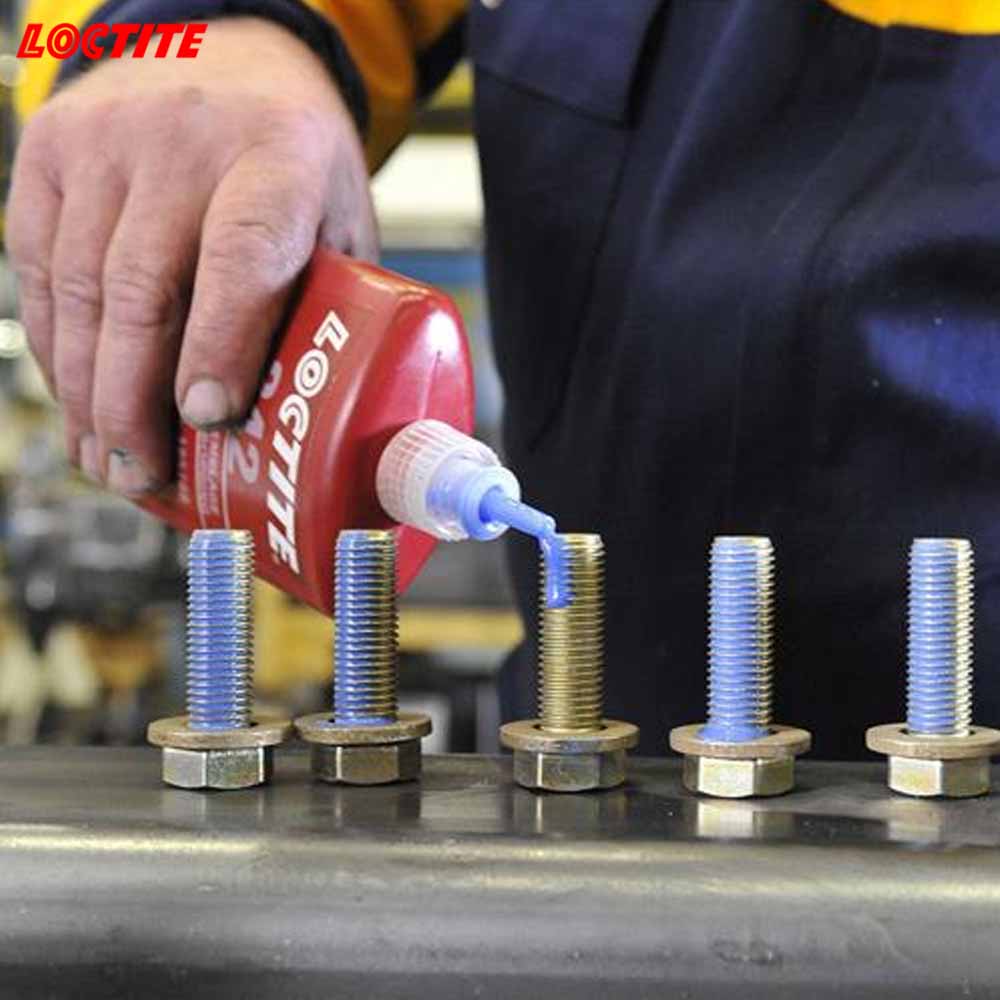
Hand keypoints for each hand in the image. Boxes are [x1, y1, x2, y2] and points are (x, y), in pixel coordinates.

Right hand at [6, 17, 376, 493]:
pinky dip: (58, 350)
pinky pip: (41, 271)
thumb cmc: (295, 161)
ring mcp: (104, 143)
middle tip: (145, 474)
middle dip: (135, 401)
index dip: (222, 342)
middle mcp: (183, 141)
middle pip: (142, 288)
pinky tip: (80, 402)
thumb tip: (303, 424)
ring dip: (89, 392)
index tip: (209, 418)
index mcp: (278, 157)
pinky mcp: (48, 153)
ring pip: (81, 289)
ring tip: (110, 460)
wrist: (225, 57)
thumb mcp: (341, 220)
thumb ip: (327, 303)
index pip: (243, 253)